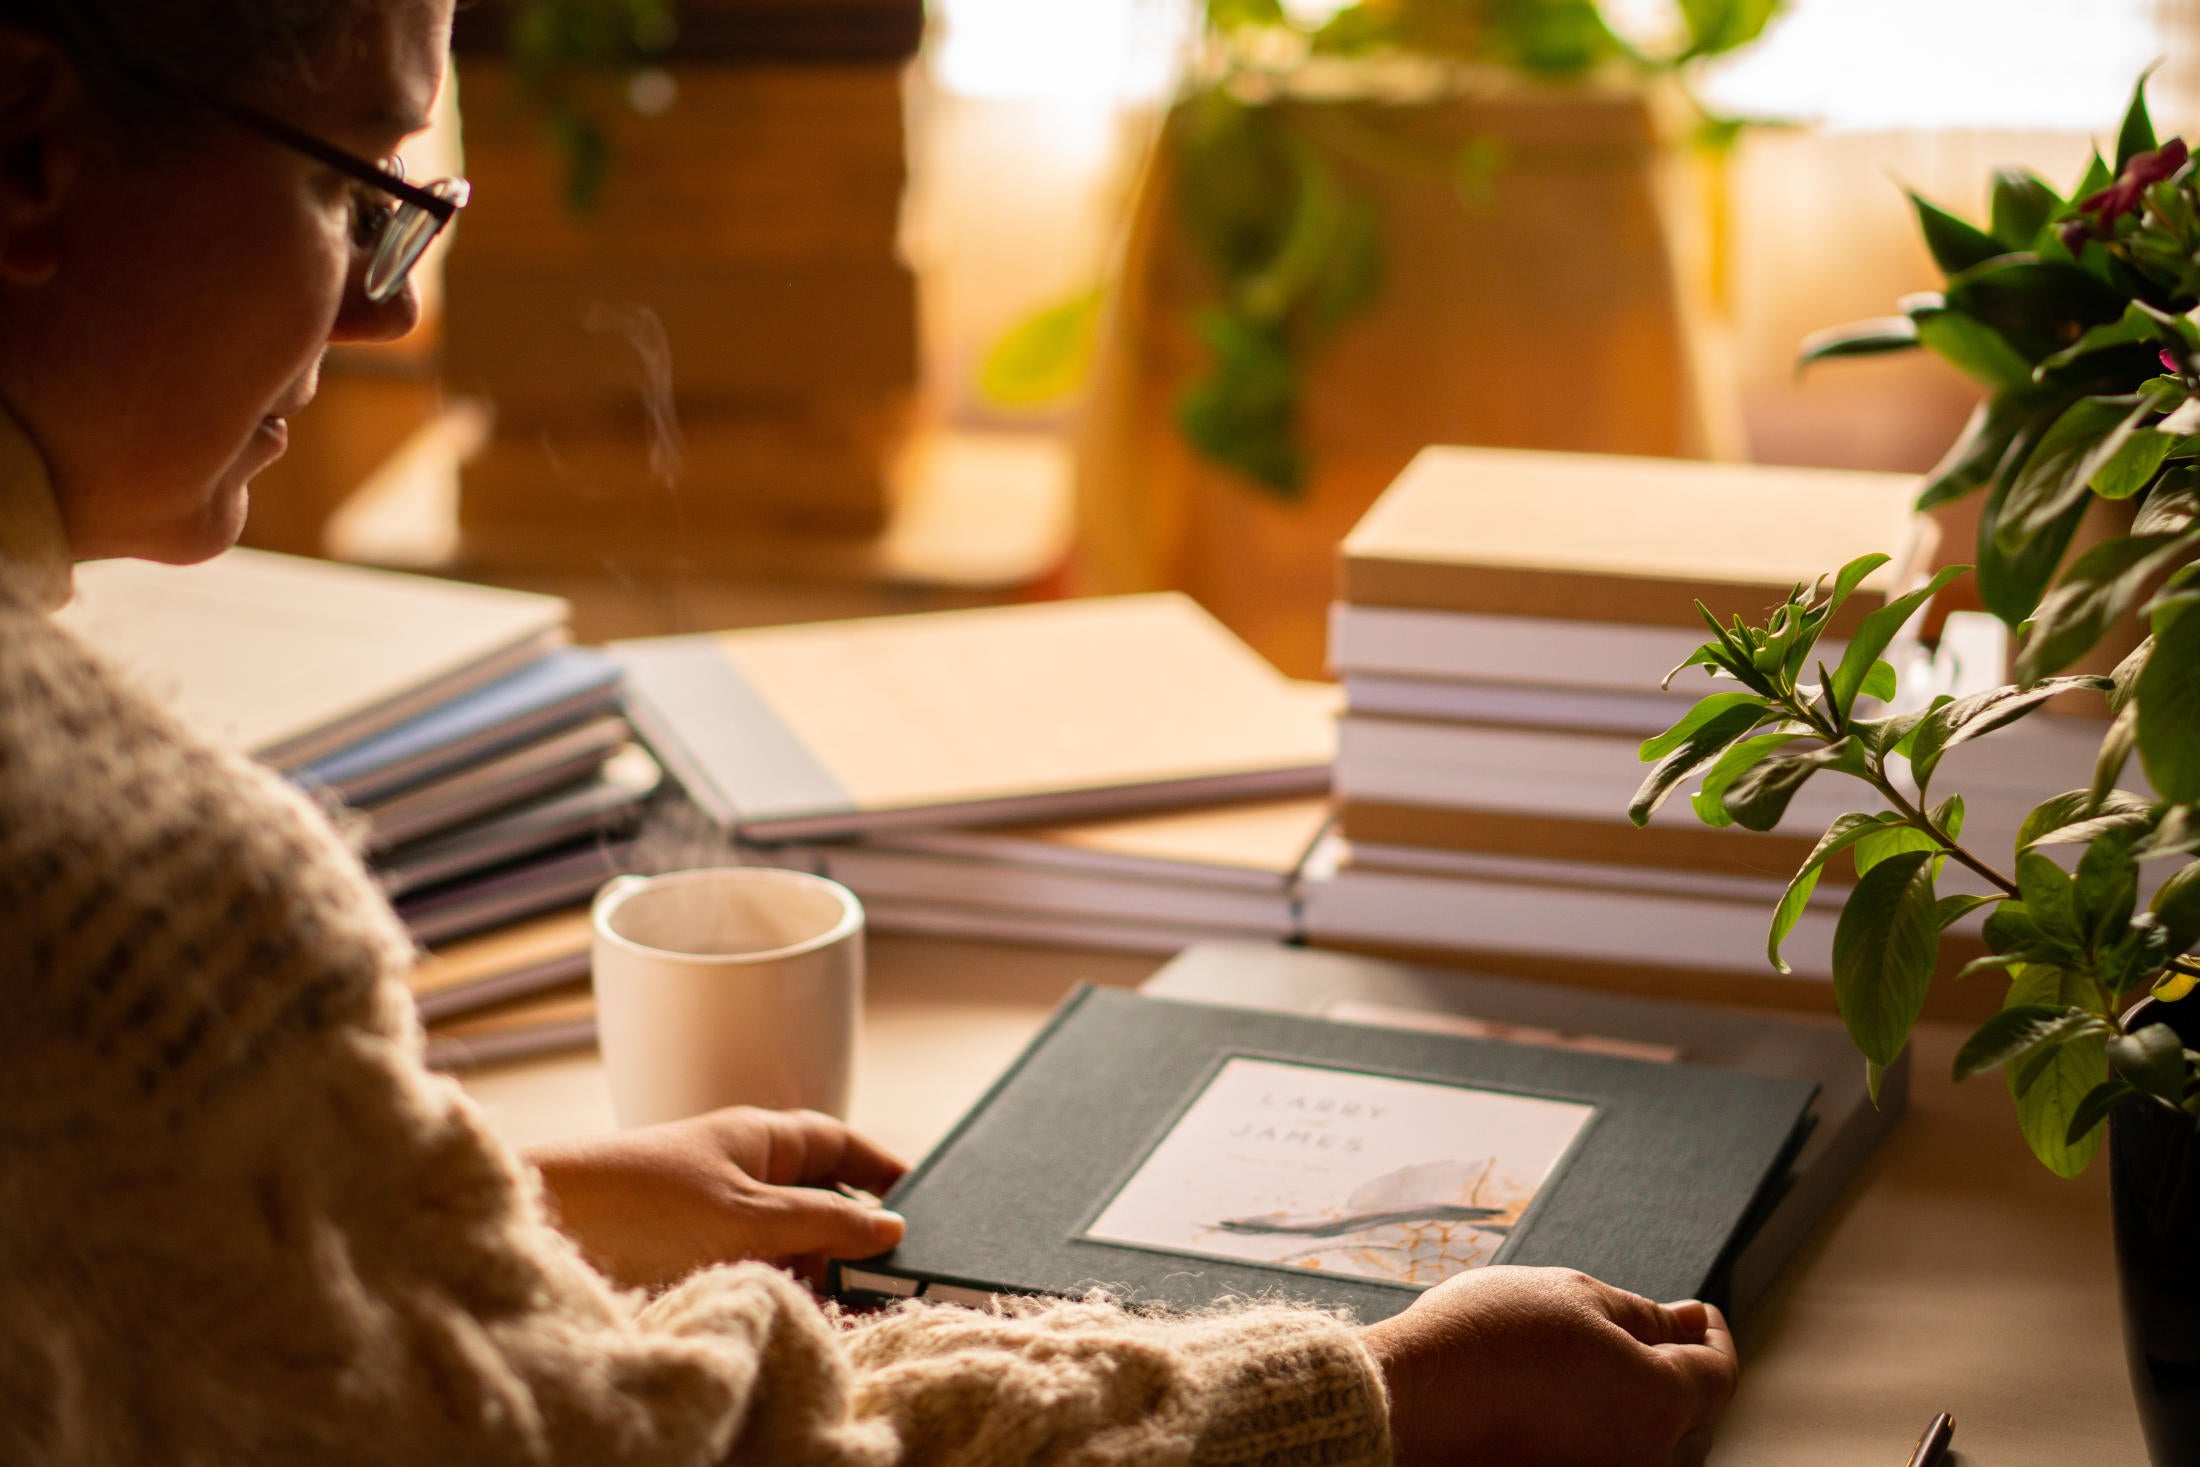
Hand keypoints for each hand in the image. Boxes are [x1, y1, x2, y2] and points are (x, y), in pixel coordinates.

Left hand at [528, 1107, 907, 1291]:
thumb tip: (890, 1225)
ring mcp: (710, 1216)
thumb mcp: (748, 1216)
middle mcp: (737, 1171)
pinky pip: (750, 1275)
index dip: (882, 1170)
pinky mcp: (684, 1260)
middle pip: (817, 1201)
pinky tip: (790, 1324)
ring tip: (846, 1313)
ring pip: (785, 1246)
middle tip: (893, 1280)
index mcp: (758, 1138)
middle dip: (853, 1240)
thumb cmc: (636, 1205)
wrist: (538, 1233)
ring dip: (813, 1277)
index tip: (924, 1203)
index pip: (839, 1144)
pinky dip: (775, 1297)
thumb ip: (823, 1223)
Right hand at [1360, 1266, 1738, 1466]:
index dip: (1713, 1334)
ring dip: (1651, 1412)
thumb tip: (1689, 1322)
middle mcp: (1644, 1459)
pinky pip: (1617, 1463)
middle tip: (1654, 1336)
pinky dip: (1613, 1438)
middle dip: (1686, 1374)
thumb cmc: (1483, 1341)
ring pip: (1660, 1453)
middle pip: (1697, 1420)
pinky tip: (1577, 1407)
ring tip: (1610, 1373)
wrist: (1406, 1402)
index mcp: (1657, 1403)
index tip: (1698, 1313)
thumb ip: (1644, 1315)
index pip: (1718, 1371)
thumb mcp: (1572, 1297)